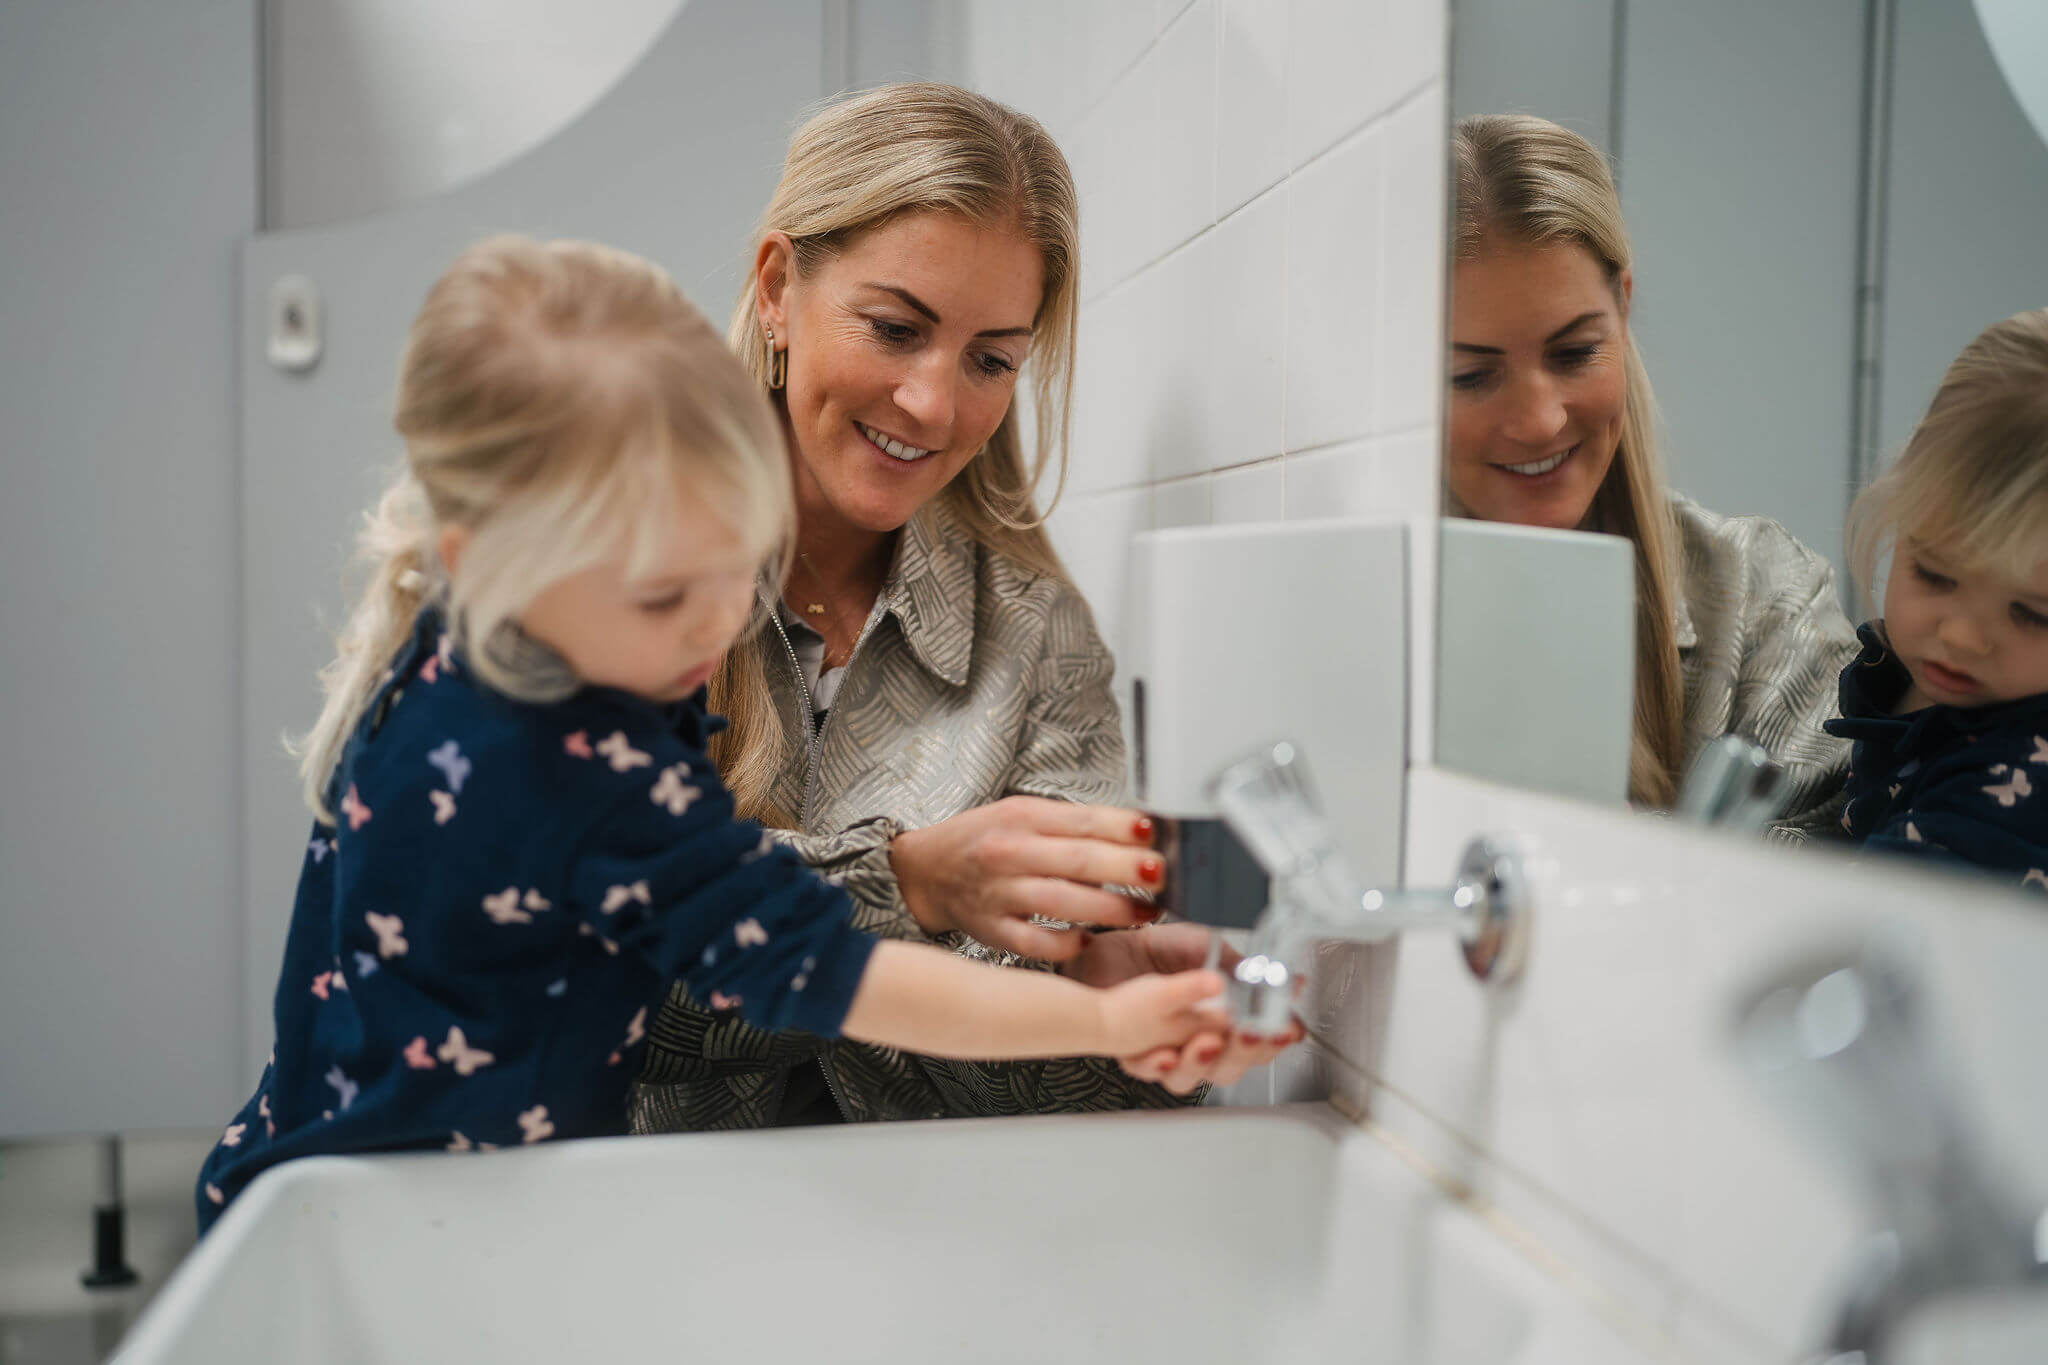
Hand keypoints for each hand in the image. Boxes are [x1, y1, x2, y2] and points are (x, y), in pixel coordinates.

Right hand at [889, 797, 1164, 960]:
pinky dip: (1067, 943)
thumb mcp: (1023, 814)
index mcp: (1022, 817)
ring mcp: (1000, 894)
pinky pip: (1036, 942)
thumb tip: (1139, 830)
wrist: (926, 870)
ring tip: (1147, 912)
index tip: (1157, 835)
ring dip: (1113, 910)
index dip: (1125, 828)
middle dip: (1129, 869)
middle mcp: (1010, 853)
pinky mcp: (992, 930)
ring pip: (1064, 902)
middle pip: (1080, 860)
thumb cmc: (984, 840)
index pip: (1084, 820)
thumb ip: (1074, 823)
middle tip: (1164, 876)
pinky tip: (1090, 939)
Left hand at [1067, 923, 1304, 1093]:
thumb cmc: (1163, 950)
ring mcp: (1172, 1051)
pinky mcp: (1137, 1054)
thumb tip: (1273, 975)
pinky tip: (1165, 1053)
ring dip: (1203, 1062)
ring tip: (1205, 1042)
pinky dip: (1157, 1064)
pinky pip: (1148, 1070)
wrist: (1114, 948)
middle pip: (1233, 1065)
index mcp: (1228, 1018)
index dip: (1277, 1038)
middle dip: (1245, 1052)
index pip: (1262, 1040)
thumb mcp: (1207, 948)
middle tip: (1250, 1032)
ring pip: (1194, 1077)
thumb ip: (1239, 968)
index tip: (1286, 1028)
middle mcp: (1203, 1041)